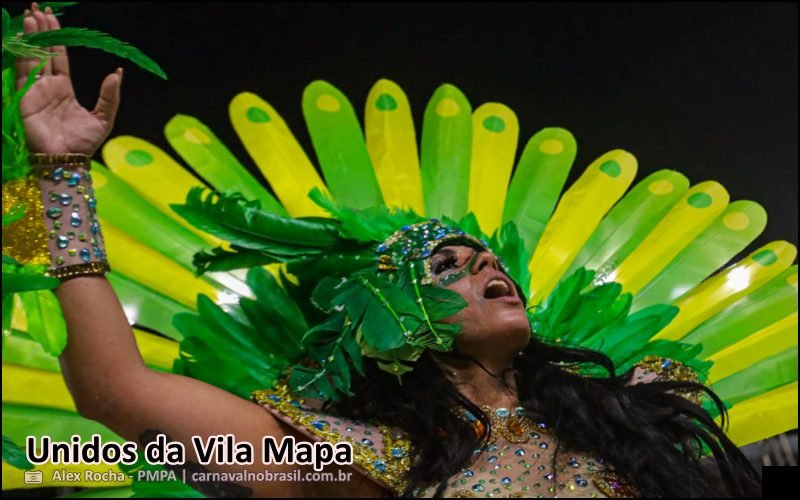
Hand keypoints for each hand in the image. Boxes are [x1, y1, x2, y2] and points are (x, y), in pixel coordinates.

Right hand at [15, 2, 121, 155]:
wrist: (68, 160)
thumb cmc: (84, 144)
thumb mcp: (104, 118)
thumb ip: (110, 96)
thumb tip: (118, 72)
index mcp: (64, 90)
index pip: (58, 57)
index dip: (56, 38)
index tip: (52, 17)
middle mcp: (47, 87)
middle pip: (43, 52)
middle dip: (41, 30)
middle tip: (38, 8)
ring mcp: (34, 91)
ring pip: (31, 58)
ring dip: (31, 37)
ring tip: (31, 16)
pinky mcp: (24, 98)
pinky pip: (22, 72)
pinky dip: (22, 55)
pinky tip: (22, 39)